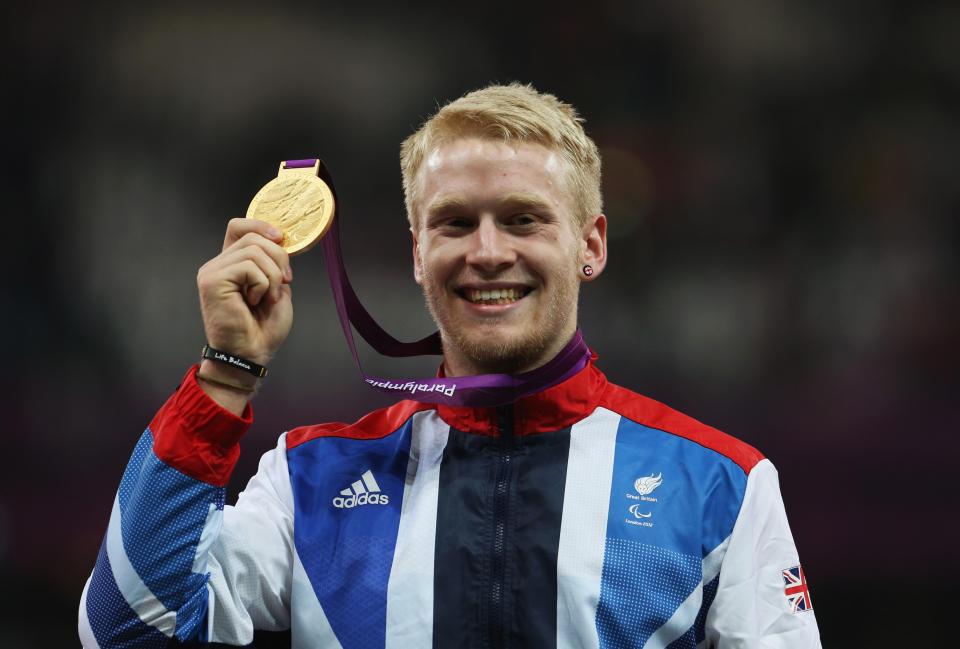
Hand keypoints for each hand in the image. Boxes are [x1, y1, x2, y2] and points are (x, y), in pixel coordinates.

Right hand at [197, 218, 293, 367]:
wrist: (252, 354)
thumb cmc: (263, 328)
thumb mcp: (277, 287)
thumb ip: (274, 263)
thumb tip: (279, 241)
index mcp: (232, 264)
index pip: (239, 226)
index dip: (261, 225)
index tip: (281, 239)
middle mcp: (218, 264)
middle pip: (254, 237)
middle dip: (279, 258)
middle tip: (284, 283)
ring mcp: (212, 271)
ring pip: (254, 250)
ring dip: (273, 276)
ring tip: (269, 298)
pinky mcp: (212, 281)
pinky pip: (248, 266)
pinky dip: (262, 284)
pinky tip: (254, 301)